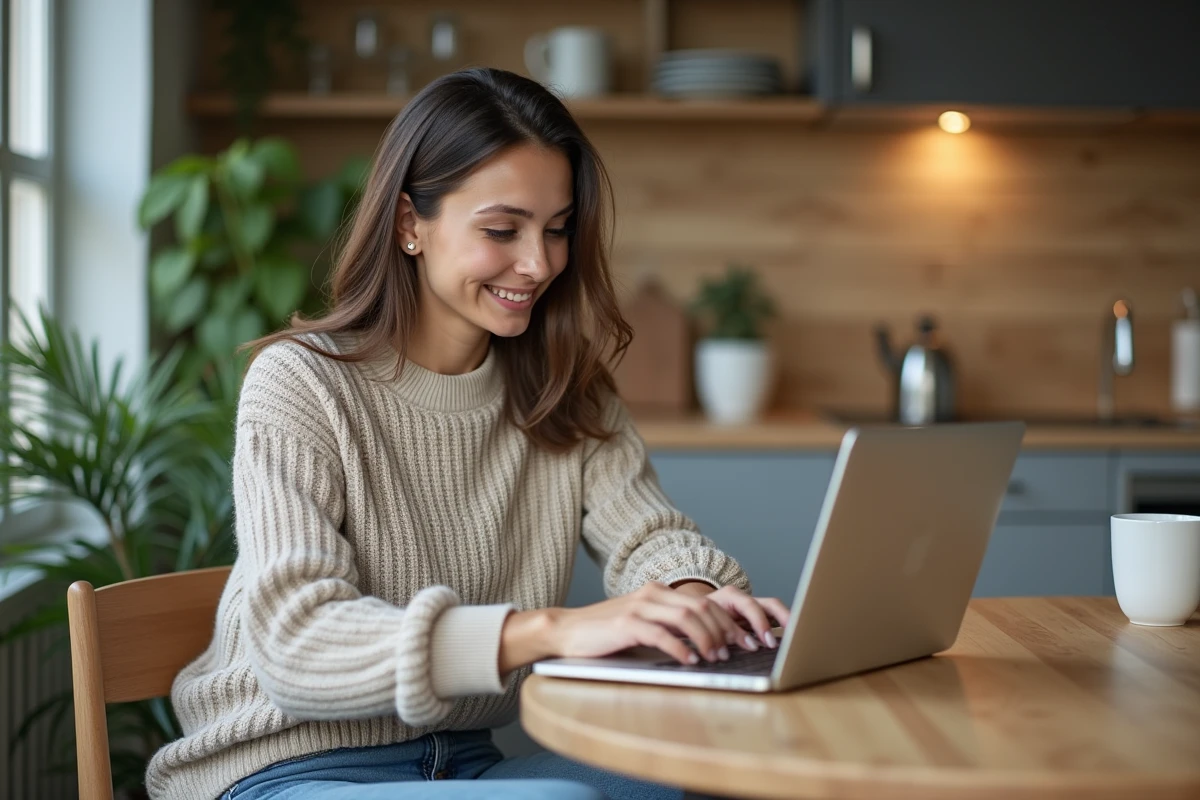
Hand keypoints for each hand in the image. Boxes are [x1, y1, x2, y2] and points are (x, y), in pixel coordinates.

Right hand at [547, 581, 787, 665]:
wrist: (567, 630)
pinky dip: (680, 648)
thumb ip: (669, 628)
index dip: (728, 621)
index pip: (704, 602)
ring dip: (707, 638)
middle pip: (701, 607)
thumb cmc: (606, 634)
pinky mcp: (626, 623)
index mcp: (658, 593)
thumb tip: (704, 644)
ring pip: (686, 617)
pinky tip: (690, 661)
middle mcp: (652, 594)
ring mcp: (639, 606)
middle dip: (724, 630)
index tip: (743, 641)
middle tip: (737, 651)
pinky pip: (661, 633)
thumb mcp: (642, 626)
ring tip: (716, 657)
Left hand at [685, 584, 789, 650]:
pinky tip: (789, 639)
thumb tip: (748, 646)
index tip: (767, 641)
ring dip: (786, 623)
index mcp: (730, 596)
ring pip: (775, 610)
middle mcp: (744, 599)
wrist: (693, 613)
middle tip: (791, 637)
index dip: (760, 623)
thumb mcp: (708, 625)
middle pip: (770, 604)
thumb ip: (727, 634)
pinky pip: (772, 619)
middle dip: (783, 618)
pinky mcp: (756, 617)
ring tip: (796, 638)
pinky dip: (781, 628)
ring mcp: (752, 607)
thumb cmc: (699, 619)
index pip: (750, 606)